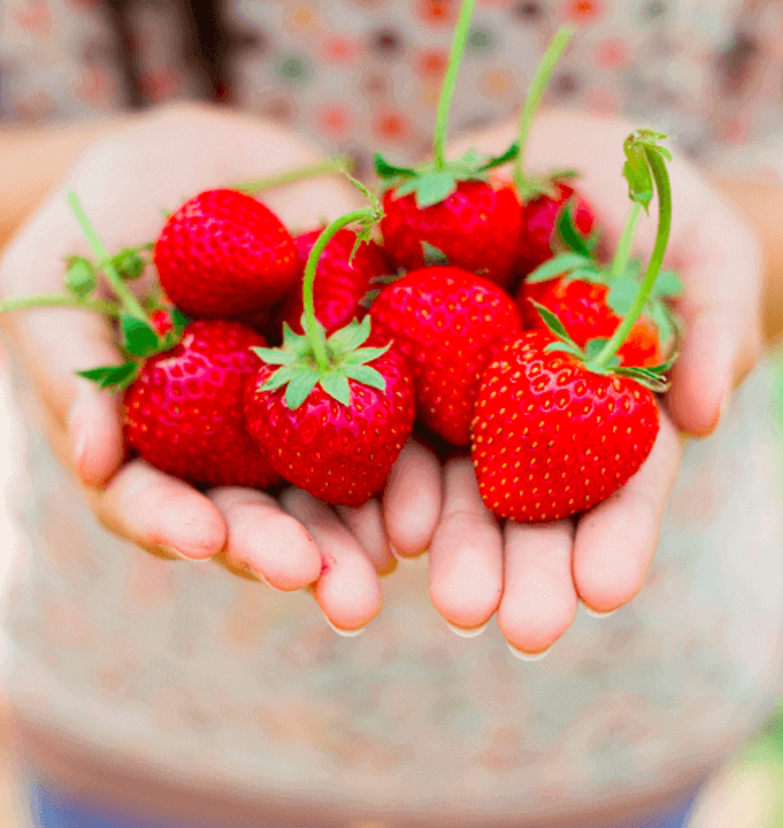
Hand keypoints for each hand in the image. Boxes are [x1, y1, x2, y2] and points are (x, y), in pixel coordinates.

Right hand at [0, 104, 441, 632]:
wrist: (194, 161)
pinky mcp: (363, 362)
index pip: (164, 504)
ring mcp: (304, 408)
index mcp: (161, 443)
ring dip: (365, 528)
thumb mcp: (54, 289)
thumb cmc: (99, 226)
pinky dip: (412, 455)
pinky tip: (433, 491)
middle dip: (295, 554)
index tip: (204, 539)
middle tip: (335, 596)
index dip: (179, 526)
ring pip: (335, 483)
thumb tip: (93, 459)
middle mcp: (237, 443)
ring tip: (392, 563)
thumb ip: (70, 371)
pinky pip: (392, 412)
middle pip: (264, 513)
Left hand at [425, 111, 761, 654]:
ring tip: (452, 604)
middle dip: (526, 568)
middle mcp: (526, 413)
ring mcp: (458, 386)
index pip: (617, 483)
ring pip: (450, 473)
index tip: (604, 592)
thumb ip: (711, 324)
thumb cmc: (651, 208)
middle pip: (528, 501)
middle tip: (522, 630)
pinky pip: (382, 407)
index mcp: (603, 405)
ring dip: (451, 540)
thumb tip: (705, 416)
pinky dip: (382, 465)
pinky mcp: (399, 347)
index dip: (615, 537)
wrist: (558, 165)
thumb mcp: (704, 251)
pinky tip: (381, 520)